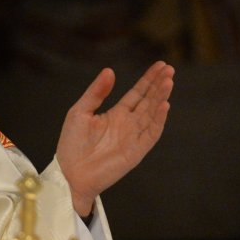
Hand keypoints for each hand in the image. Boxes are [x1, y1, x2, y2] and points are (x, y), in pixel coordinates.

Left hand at [55, 61, 174, 215]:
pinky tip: (164, 105)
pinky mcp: (136, 151)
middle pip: (148, 101)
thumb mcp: (80, 112)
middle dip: (159, 85)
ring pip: (152, 114)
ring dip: (160, 98)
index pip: (137, 94)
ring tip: (168, 81)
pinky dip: (158, 120)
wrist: (70, 173)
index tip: (160, 65)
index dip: (148, 80)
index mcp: (116, 114)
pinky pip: (151, 133)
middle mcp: (128, 124)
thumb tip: (110, 70)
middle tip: (169, 69)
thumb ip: (96, 93)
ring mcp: (134, 137)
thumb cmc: (71, 144)